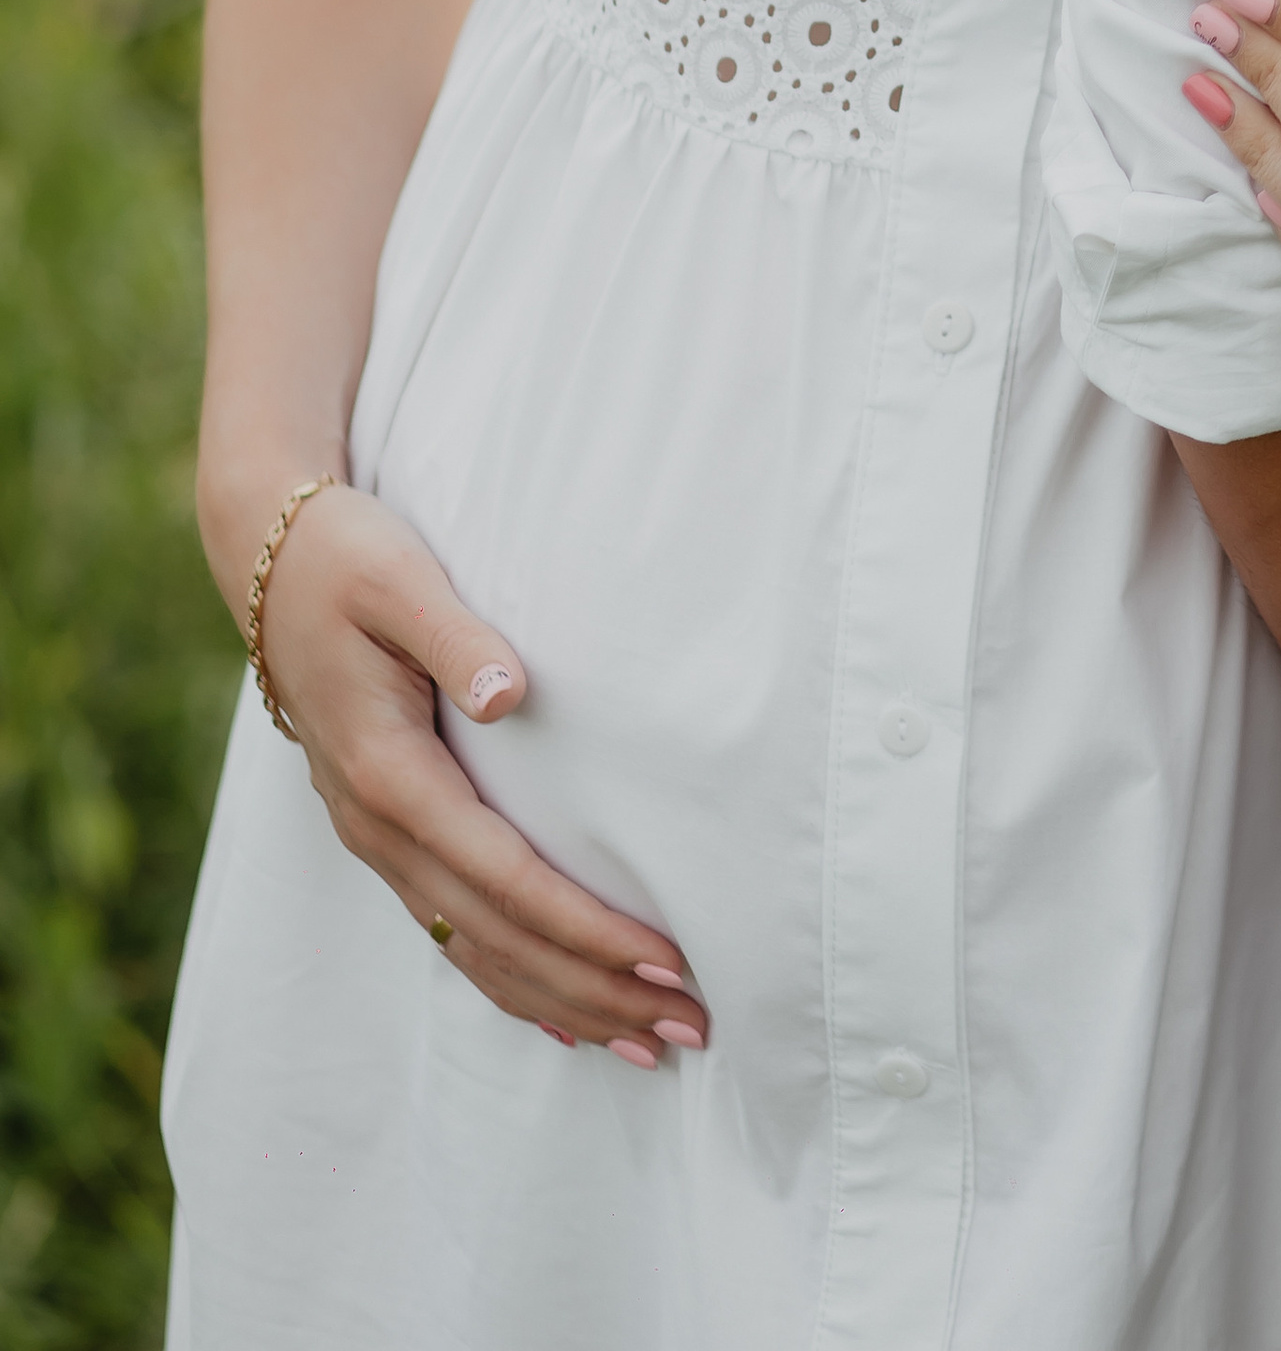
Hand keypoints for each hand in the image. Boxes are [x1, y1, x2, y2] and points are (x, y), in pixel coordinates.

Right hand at [236, 483, 708, 1065]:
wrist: (268, 562)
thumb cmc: (347, 562)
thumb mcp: (399, 581)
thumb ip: (456, 639)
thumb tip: (512, 696)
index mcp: (390, 776)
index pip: (506, 879)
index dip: (586, 929)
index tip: (664, 959)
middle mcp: (380, 828)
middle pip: (499, 938)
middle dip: (596, 988)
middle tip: (689, 1024)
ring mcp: (378, 840)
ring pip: (476, 950)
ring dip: (564, 1002)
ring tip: (648, 1040)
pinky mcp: (387, 833)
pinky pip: (454, 930)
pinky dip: (513, 982)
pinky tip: (565, 1019)